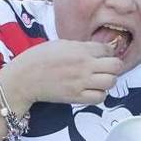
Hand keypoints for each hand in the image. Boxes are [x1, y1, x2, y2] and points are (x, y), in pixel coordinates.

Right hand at [0, 39, 122, 107]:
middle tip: (105, 68)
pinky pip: (100, 97)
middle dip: (113, 66)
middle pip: (116, 66)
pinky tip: (92, 90)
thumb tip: (97, 50)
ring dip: (108, 80)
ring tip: (99, 80)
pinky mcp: (77, 97)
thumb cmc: (39, 58)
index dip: (108, 52)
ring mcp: (82, 82)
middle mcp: (85, 65)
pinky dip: (100, 94)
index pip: (108, 49)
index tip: (103, 55)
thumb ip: (81, 46)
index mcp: (81, 50)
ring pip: (111, 82)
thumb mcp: (61, 43)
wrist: (24, 78)